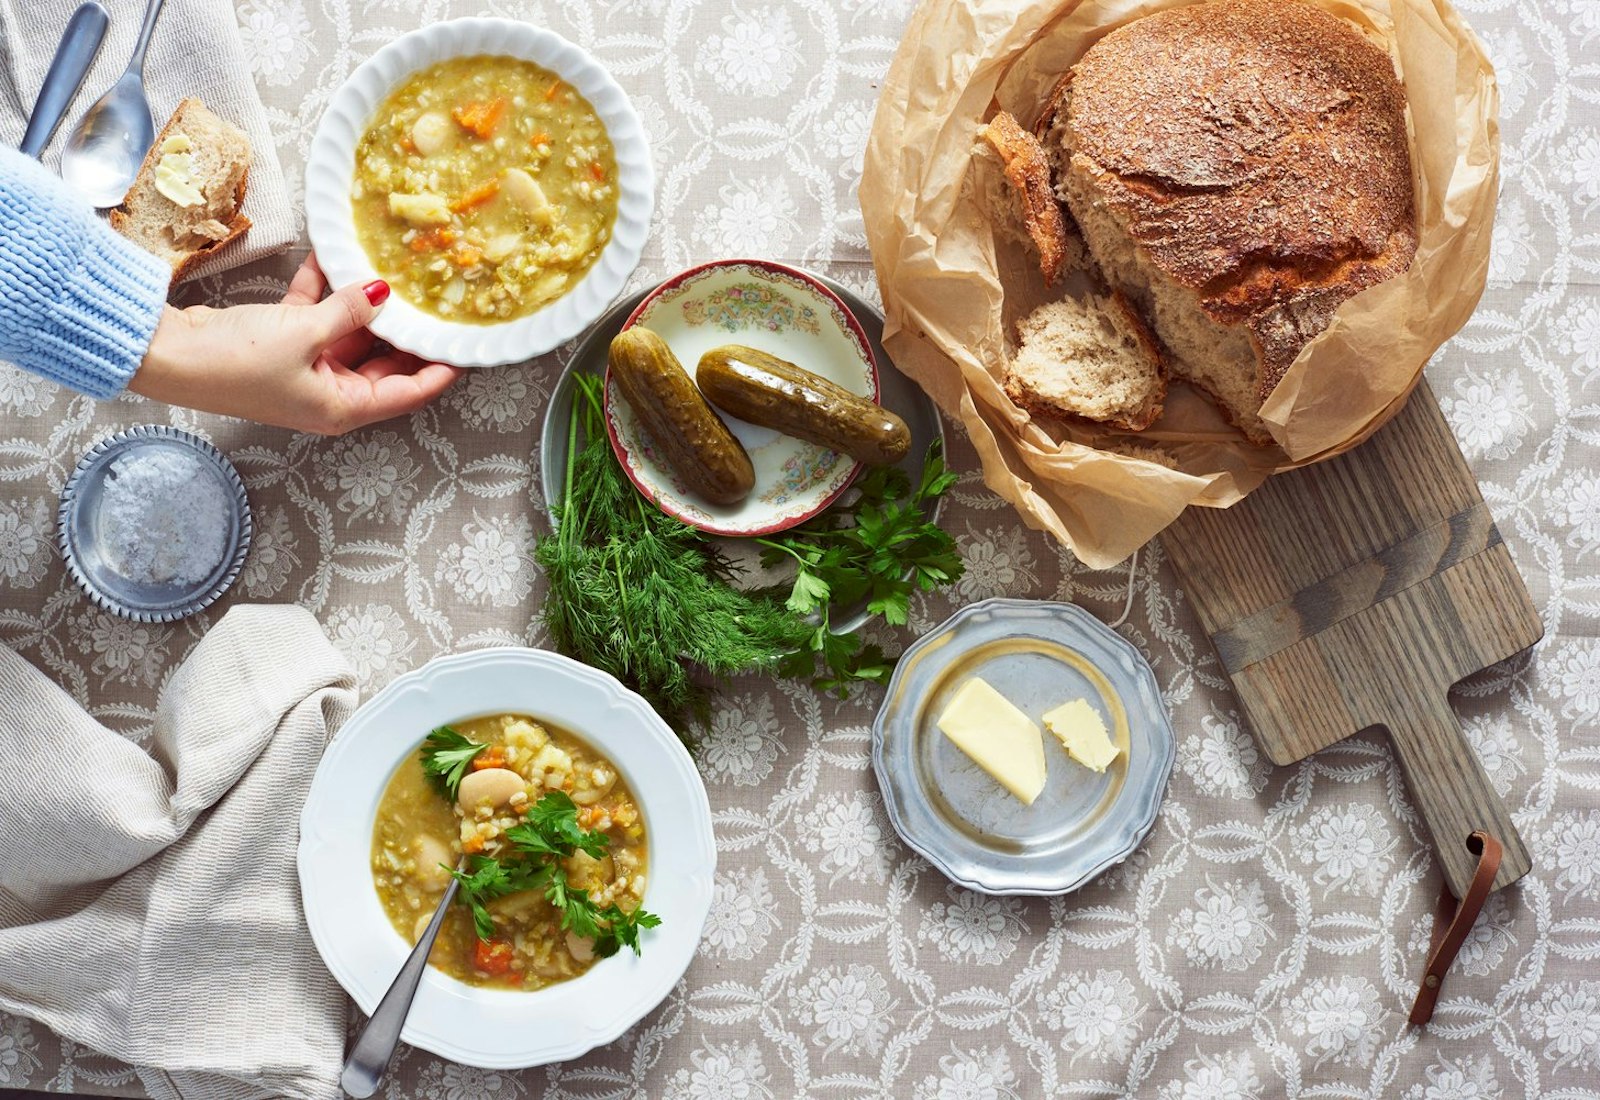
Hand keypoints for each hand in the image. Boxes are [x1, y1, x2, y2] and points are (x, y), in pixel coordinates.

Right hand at [129, 254, 463, 434]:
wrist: (168, 355)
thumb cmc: (236, 361)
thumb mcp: (304, 333)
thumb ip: (350, 312)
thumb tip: (385, 292)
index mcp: (342, 407)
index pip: (407, 393)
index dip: (438, 371)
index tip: (466, 347)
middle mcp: (328, 394)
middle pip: (384, 363)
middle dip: (406, 332)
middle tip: (438, 300)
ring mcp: (305, 369)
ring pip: (351, 335)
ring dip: (365, 304)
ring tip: (395, 271)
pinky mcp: (281, 344)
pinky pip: (315, 316)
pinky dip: (324, 290)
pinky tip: (336, 258)